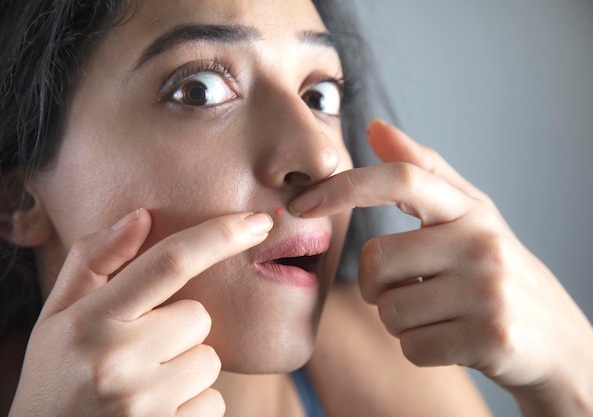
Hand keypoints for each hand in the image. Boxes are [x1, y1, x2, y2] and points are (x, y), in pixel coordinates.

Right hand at [9, 209, 272, 416]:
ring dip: (186, 368)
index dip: (219, 236)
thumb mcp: (56, 317)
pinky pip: (213, 403)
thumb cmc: (54, 377)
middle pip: (198, 317)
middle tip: (138, 352)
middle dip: (179, 328)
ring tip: (142, 385)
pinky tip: (153, 412)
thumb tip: (142, 216)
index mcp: (90, 321)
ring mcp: (144, 405)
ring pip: (209, 361)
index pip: (168, 264)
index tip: (258, 221)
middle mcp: (117, 362)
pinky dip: (192, 405)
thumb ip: (93, 261)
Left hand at [290, 120, 592, 411]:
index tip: (300, 204)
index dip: (344, 187)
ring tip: (436, 313)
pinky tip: (450, 338)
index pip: (401, 179)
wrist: (552, 337)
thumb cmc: (494, 269)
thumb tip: (374, 128)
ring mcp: (488, 291)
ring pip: (389, 310)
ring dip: (398, 319)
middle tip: (407, 289)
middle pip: (377, 260)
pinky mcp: (490, 337)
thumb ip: (421, 170)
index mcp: (470, 209)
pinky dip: (418, 348)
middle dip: (376, 284)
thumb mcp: (467, 215)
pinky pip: (411, 346)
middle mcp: (481, 243)